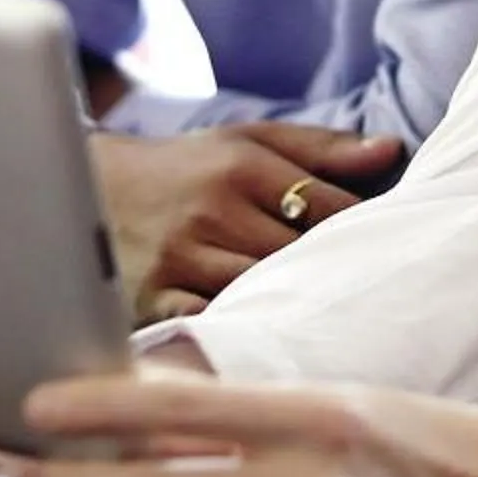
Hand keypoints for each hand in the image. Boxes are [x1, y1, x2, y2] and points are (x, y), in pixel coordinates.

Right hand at [89, 122, 404, 317]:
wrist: (84, 187)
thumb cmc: (184, 168)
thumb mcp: (248, 142)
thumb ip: (322, 148)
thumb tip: (393, 150)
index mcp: (242, 166)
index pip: (327, 207)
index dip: (361, 229)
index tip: (383, 246)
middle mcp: (212, 210)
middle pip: (299, 254)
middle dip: (331, 271)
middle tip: (367, 291)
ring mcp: (180, 258)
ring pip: (261, 291)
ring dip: (292, 303)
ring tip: (324, 315)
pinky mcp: (152, 299)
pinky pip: (211, 323)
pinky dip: (238, 329)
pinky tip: (264, 334)